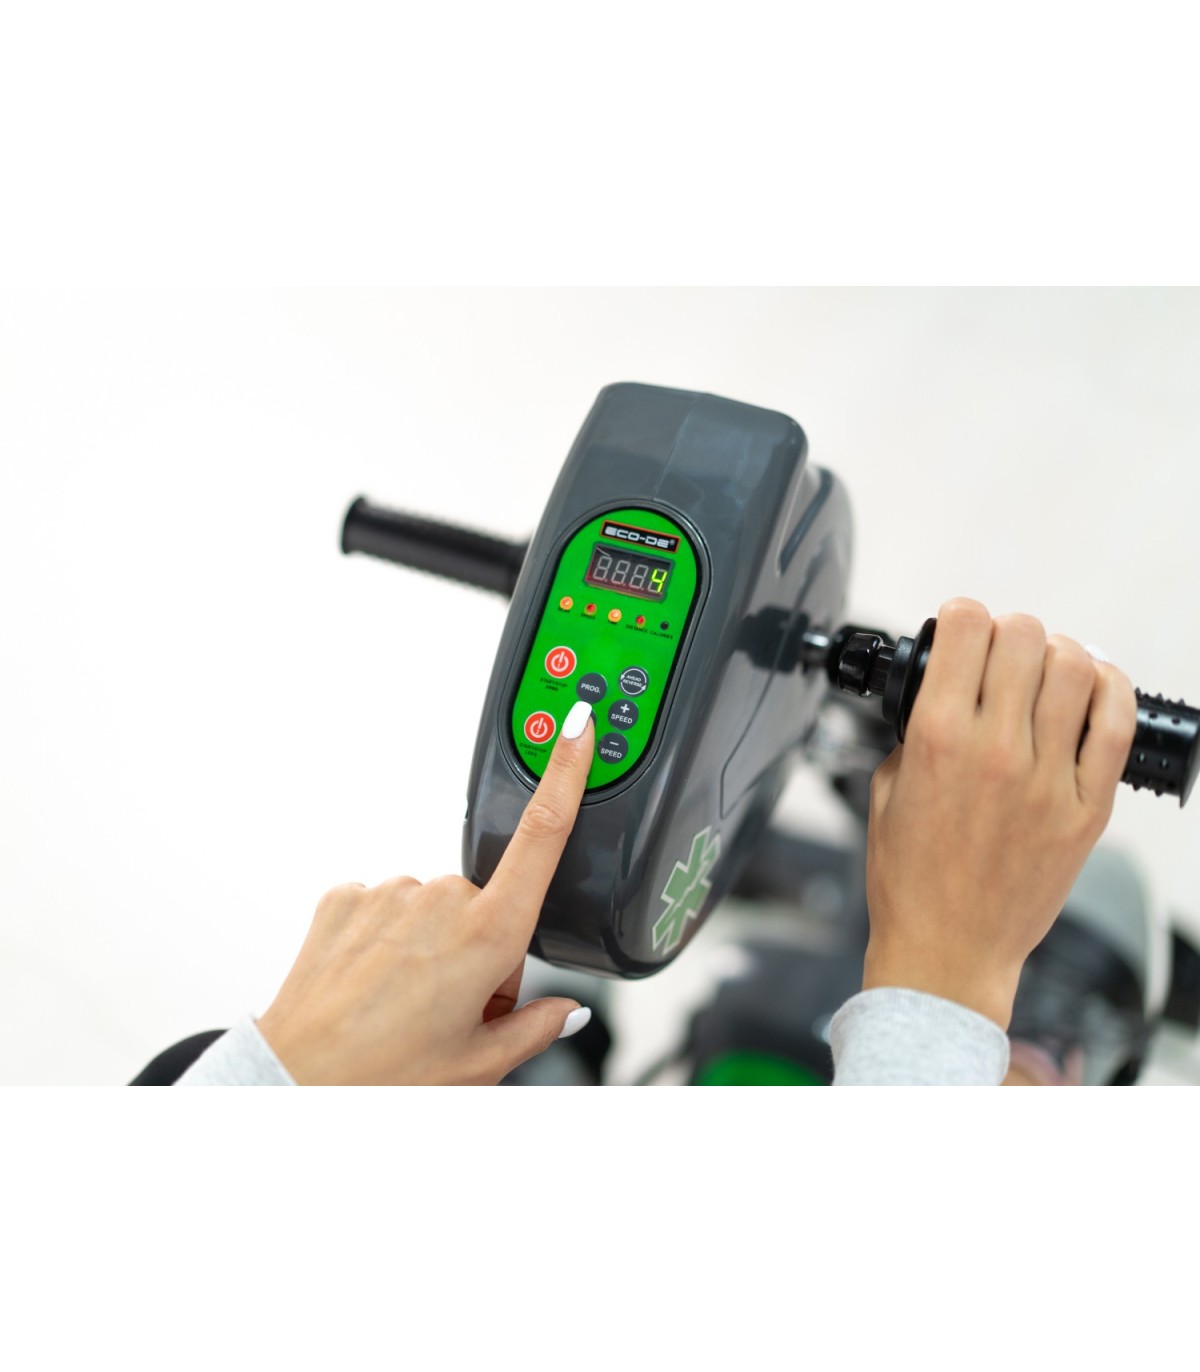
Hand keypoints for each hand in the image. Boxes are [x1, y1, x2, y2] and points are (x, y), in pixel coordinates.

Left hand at [257, 702, 595, 1083]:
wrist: (293, 1082)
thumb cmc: (384, 1077)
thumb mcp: (480, 1066)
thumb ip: (535, 1027)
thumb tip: (563, 1011)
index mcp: (488, 934)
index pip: (542, 834)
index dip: (566, 773)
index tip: (579, 728)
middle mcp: (440, 899)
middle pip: (486, 906)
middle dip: (480, 951)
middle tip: (451, 1010)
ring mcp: (388, 893)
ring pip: (434, 910)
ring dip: (430, 948)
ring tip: (403, 1004)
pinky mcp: (346, 896)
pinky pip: (387, 909)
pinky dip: (386, 942)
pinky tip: (372, 984)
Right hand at [864, 598, 1136, 1027]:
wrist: (947, 949)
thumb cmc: (911, 881)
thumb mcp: (886, 791)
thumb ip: (914, 733)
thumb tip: (943, 694)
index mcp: (936, 740)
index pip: (966, 629)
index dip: (963, 614)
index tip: (962, 628)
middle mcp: (996, 752)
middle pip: (1024, 637)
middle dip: (1009, 631)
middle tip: (1002, 653)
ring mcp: (1049, 780)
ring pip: (1076, 670)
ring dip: (1058, 655)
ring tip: (1046, 672)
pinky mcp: (1088, 810)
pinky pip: (1117, 726)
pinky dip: (1111, 690)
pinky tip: (1093, 689)